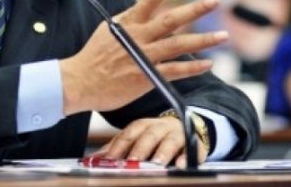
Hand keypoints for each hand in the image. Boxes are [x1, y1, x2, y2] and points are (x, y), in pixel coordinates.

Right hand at [59, 0, 227, 114]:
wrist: (79, 82)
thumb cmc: (92, 57)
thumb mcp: (108, 31)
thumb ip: (128, 22)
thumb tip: (142, 12)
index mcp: (127, 23)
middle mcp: (138, 37)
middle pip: (172, 19)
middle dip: (195, 9)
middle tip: (215, 0)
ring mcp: (144, 57)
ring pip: (179, 45)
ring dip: (203, 39)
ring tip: (223, 35)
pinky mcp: (147, 77)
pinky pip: (175, 71)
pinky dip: (193, 68)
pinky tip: (208, 64)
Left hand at [91, 116, 206, 166]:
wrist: (184, 127)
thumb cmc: (155, 136)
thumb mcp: (136, 138)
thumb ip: (118, 146)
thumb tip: (95, 158)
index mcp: (143, 125)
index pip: (129, 134)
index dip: (119, 146)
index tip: (111, 159)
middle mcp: (160, 127)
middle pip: (149, 135)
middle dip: (140, 149)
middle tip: (132, 162)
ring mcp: (178, 134)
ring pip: (170, 141)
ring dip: (163, 152)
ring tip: (157, 163)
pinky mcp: (195, 143)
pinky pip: (194, 148)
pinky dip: (188, 156)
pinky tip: (182, 164)